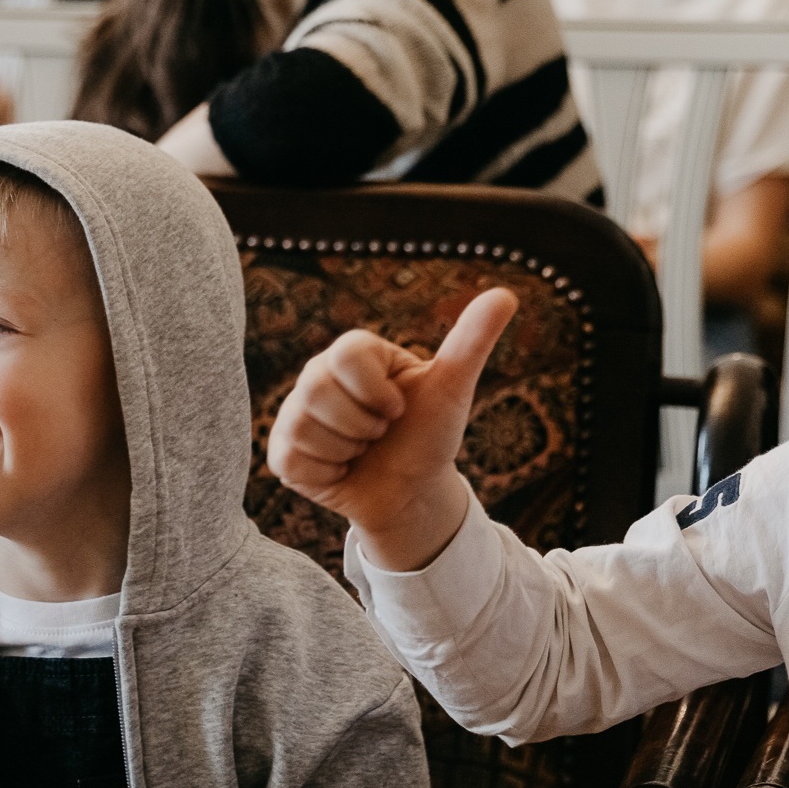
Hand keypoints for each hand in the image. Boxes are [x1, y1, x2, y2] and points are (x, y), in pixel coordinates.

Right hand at [267, 287, 517, 572]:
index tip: (397, 408)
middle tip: (380, 433)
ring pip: (305, 428)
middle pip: (318, 390)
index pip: (346, 354)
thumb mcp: (452, 388)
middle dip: (363, 425)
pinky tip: (340, 469)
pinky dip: (326, 473)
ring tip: (360, 450)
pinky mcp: (282, 452)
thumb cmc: (428, 436)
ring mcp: (295, 413)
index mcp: (353, 354)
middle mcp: (316, 376)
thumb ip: (471, 340)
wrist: (410, 493)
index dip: (377, 392)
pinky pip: (293, 459)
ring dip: (347, 451)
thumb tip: (505, 294)